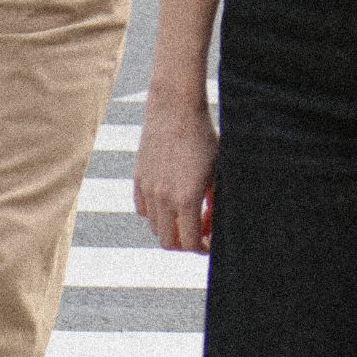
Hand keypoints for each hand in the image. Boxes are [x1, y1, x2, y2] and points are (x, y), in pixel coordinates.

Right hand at [134, 94, 216, 253]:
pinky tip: (170, 201)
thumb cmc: (203, 137)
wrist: (175, 108)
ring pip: (155, 228)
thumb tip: (211, 220)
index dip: (202, 248)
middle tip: (200, 230)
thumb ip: (214, 200)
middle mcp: (163, 198)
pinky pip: (143, 210)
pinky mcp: (138, 179)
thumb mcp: (217, 170)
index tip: (211, 242)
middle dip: (186, 243)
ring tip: (186, 213)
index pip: (190, 243)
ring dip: (171, 228)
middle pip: (169, 242)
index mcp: (187, 199)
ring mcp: (148, 189)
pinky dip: (156, 214)